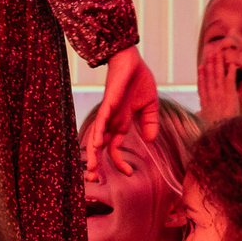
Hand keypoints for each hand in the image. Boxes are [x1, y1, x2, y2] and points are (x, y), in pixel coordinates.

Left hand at [84, 47, 159, 177]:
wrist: (131, 60)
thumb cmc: (138, 81)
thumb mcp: (149, 106)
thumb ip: (150, 123)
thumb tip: (150, 141)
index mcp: (121, 123)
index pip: (115, 148)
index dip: (119, 162)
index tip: (128, 173)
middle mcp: (112, 120)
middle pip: (100, 146)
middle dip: (96, 162)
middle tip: (93, 180)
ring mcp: (108, 112)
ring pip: (97, 136)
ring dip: (93, 152)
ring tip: (91, 168)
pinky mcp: (108, 102)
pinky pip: (102, 119)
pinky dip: (99, 131)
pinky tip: (96, 144)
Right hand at [197, 44, 241, 124]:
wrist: (220, 131)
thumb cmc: (213, 130)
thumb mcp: (203, 123)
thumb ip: (201, 117)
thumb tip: (197, 115)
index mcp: (204, 101)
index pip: (202, 85)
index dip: (201, 74)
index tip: (201, 66)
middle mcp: (211, 95)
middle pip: (209, 76)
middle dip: (209, 64)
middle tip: (210, 54)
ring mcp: (220, 93)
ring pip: (218, 75)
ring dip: (218, 63)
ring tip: (218, 54)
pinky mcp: (230, 94)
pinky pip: (230, 80)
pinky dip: (231, 72)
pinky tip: (232, 64)